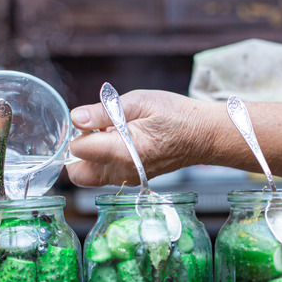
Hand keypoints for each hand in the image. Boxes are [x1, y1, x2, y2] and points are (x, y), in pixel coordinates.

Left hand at [65, 90, 214, 186]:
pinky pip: (107, 175)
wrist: (204, 136)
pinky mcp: (133, 179)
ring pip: (91, 175)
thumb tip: (76, 117)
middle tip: (93, 130)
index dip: (78, 131)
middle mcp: (123, 171)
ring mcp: (128, 179)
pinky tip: (122, 141)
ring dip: (92, 155)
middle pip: (77, 173)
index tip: (92, 120)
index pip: (77, 149)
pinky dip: (105, 159)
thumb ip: (103, 112)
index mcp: (123, 151)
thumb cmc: (177, 116)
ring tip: (113, 133)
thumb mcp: (139, 102)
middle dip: (77, 151)